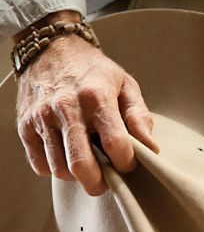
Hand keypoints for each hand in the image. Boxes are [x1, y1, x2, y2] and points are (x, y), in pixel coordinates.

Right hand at [15, 14, 157, 195]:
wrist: (51, 47)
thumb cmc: (94, 72)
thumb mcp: (125, 85)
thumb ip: (139, 118)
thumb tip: (150, 150)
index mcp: (96, 97)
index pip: (115, 145)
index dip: (126, 164)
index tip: (127, 164)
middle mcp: (67, 107)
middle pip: (82, 166)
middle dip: (98, 184)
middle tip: (106, 181)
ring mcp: (42, 117)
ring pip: (60, 170)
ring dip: (76, 176)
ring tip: (86, 163)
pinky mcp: (25, 125)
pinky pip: (41, 165)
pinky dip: (55, 168)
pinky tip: (66, 155)